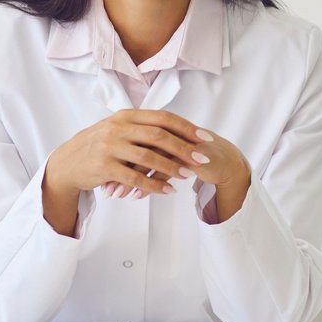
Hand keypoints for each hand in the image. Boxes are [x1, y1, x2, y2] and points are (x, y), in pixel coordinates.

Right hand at [45, 109, 205, 199]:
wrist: (67, 163)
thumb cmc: (98, 146)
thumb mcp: (117, 129)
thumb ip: (142, 127)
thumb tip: (176, 127)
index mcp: (126, 116)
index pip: (162, 118)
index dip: (186, 127)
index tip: (204, 137)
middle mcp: (118, 127)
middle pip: (158, 135)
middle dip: (183, 147)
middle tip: (202, 158)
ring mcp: (109, 146)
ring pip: (148, 156)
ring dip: (171, 167)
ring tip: (187, 175)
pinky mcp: (103, 166)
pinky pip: (134, 178)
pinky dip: (153, 185)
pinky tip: (168, 190)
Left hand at [100, 125, 250, 204]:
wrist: (222, 161)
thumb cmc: (190, 156)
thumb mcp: (165, 150)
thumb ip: (144, 149)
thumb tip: (117, 160)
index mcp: (157, 125)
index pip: (129, 139)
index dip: (113, 156)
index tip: (98, 174)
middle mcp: (166, 130)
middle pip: (135, 148)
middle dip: (118, 170)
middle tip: (104, 187)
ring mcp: (178, 142)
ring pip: (147, 159)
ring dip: (130, 180)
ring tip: (117, 196)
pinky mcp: (190, 157)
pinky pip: (164, 172)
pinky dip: (148, 186)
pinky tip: (137, 197)